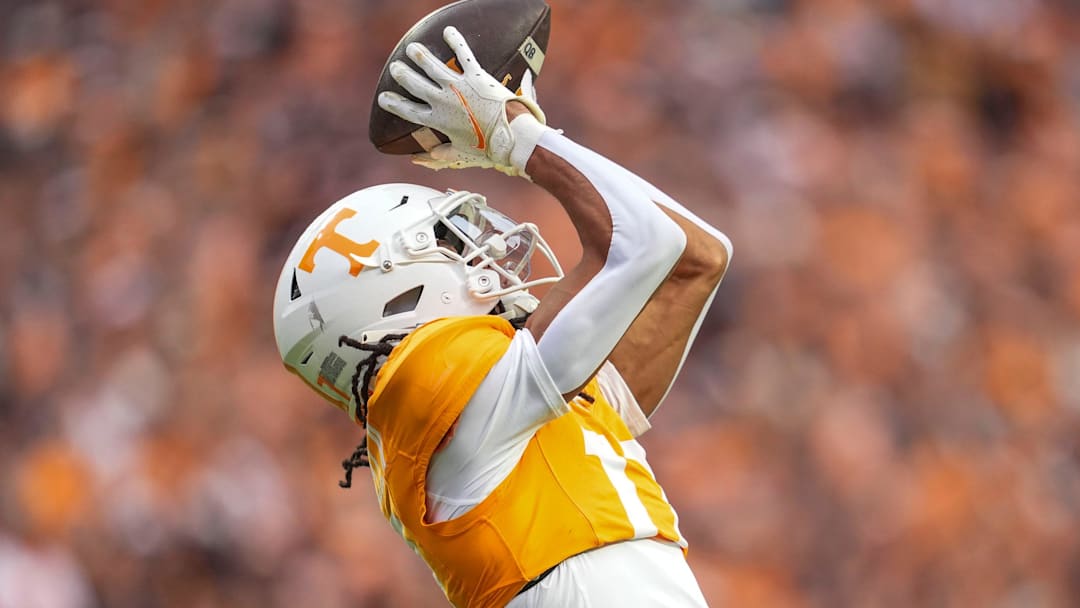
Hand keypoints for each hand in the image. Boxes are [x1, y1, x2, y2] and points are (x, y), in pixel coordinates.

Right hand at [378, 26, 550, 177]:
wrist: (511, 135)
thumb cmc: (488, 148)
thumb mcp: (460, 155)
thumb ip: (439, 156)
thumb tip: (419, 158)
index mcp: (438, 121)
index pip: (410, 111)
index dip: (395, 104)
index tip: (384, 98)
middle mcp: (444, 101)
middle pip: (416, 85)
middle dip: (403, 75)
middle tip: (395, 68)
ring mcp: (458, 86)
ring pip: (432, 66)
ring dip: (420, 55)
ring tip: (411, 48)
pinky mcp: (475, 76)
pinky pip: (463, 55)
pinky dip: (456, 41)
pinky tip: (448, 31)